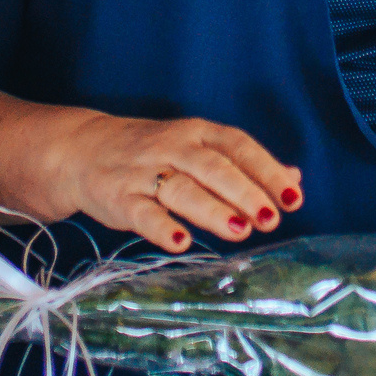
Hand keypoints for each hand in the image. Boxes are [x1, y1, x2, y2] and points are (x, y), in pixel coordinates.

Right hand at [56, 113, 301, 253]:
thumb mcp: (197, 148)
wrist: (82, 149)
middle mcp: (173, 148)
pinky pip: (142, 213)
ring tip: (240, 230)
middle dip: (244, 192)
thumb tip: (294, 178)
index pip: (237, 146)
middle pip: (213, 168)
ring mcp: (144, 172)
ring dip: (212, 210)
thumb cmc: (153, 153)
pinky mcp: (119, 198)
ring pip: (182, 189)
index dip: (266, 169)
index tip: (291, 196)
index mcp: (197, 133)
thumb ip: (243, 164)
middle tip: (270, 218)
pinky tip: (181, 242)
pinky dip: (161, 227)